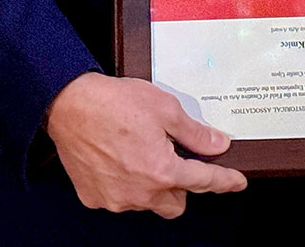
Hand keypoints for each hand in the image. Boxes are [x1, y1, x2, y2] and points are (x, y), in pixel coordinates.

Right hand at [45, 72, 246, 218]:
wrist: (68, 103)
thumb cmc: (112, 101)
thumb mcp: (163, 107)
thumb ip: (193, 132)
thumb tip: (217, 144)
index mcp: (162, 171)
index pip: (204, 181)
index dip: (224, 180)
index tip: (236, 182)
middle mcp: (141, 192)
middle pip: (176, 202)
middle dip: (180, 184)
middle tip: (171, 157)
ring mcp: (117, 198)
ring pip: (147, 202)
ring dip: (151, 185)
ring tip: (138, 151)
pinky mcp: (95, 197)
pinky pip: (120, 198)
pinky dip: (124, 184)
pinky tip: (117, 159)